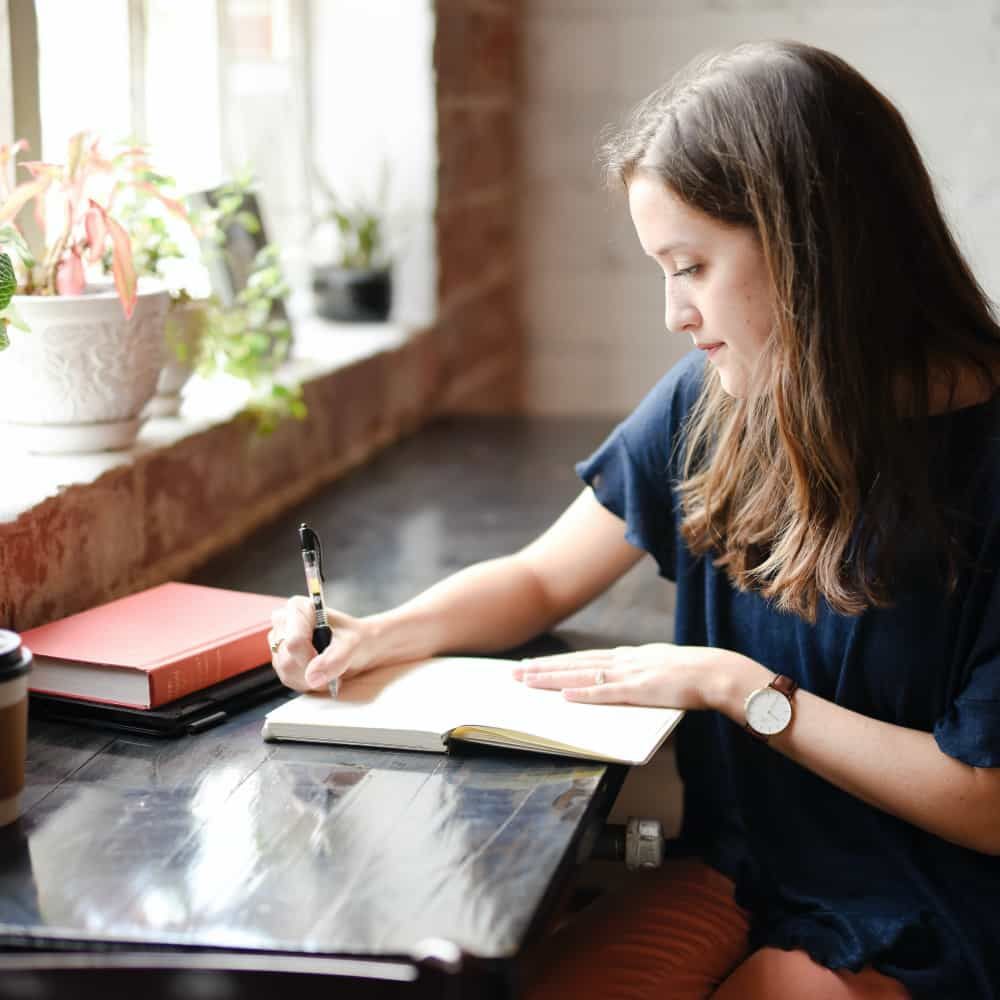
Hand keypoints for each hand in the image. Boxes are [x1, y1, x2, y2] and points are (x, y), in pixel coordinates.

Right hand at [268, 596, 376, 691]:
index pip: (294, 641)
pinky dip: (307, 681)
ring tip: (328, 667)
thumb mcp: (353, 644)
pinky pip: (288, 679)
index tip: (329, 660)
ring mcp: (279, 642)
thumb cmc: (356, 638)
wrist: (359, 647)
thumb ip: (335, 659)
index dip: (311, 658)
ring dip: (311, 678)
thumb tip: (312, 676)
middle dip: (312, 670)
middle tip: (333, 665)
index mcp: (298, 608)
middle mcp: (283, 622)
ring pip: (286, 672)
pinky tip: (320, 672)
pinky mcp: (280, 660)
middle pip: (287, 659)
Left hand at [512, 643, 748, 710]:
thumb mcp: (660, 668)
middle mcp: (624, 661)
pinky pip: (606, 693)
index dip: (557, 662)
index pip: (584, 658)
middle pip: (575, 663)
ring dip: (553, 678)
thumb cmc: (694, 674)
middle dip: (543, 668)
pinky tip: (564, 695)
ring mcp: (630, 674)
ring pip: (582, 675)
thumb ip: (639, 673)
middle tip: (514, 673)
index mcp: (629, 656)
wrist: (717, 672)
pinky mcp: (640, 690)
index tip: (533, 665)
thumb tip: (622, 681)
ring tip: (527, 681)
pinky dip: (584, 694)